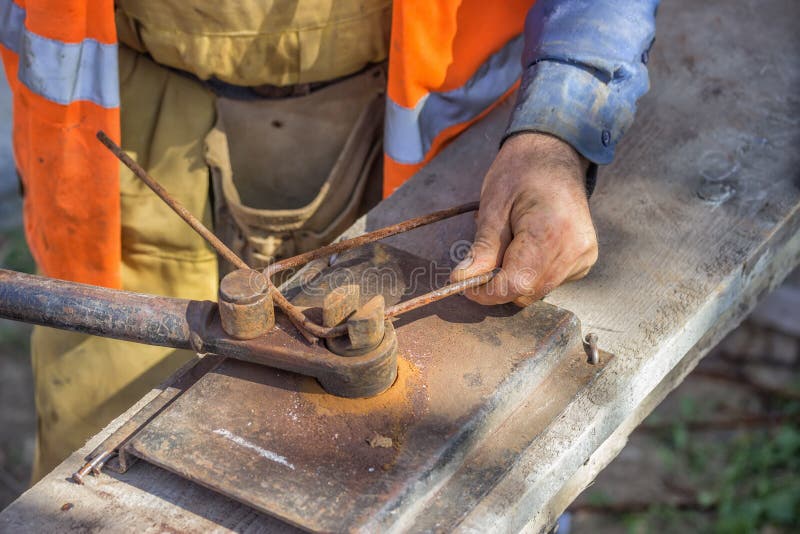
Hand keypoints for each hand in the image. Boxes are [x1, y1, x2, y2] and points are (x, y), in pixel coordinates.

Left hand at [450, 132, 597, 305]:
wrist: (555, 154)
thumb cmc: (521, 173)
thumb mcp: (493, 206)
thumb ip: (482, 248)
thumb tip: (461, 280)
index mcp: (551, 232)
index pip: (516, 283)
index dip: (486, 292)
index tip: (464, 285)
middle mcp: (574, 249)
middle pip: (527, 291)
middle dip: (498, 284)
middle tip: (481, 260)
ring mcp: (584, 256)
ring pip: (537, 291)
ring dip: (514, 278)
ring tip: (508, 244)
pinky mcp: (585, 260)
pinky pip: (549, 282)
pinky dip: (530, 272)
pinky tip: (526, 245)